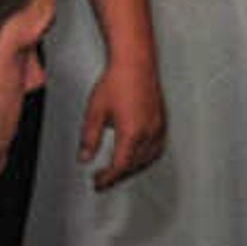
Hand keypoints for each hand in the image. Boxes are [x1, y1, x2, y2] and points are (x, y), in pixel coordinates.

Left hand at [79, 53, 165, 188]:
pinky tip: (137, 155)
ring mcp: (158, 127)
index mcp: (132, 133)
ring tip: (118, 170)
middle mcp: (149, 132)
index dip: (108, 178)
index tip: (97, 183)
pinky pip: (157, 148)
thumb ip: (89, 138)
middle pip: (134, 165)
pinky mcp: (162, 121)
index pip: (120, 166)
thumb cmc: (116, 82)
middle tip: (103, 179)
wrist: (135, 62)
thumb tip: (85, 158)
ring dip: (133, 168)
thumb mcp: (95, 111)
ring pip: (148, 158)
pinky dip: (146, 157)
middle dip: (118, 175)